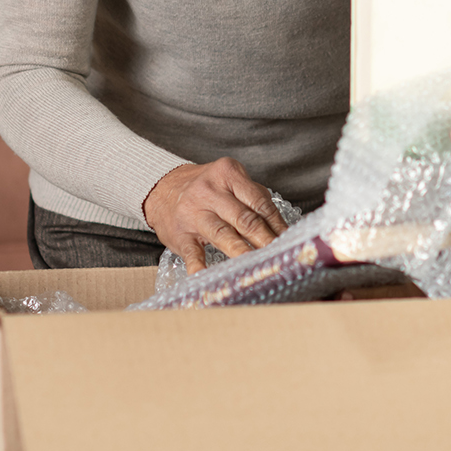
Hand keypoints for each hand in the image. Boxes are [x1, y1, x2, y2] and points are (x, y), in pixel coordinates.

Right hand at [142, 158, 289, 271]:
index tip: (289, 240)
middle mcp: (210, 192)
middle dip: (265, 239)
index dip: (276, 224)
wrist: (162, 188)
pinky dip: (200, 266)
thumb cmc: (205, 188)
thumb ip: (253, 197)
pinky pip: (193, 252)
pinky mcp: (181, 234)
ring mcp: (194, 213)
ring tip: (257, 265)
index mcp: (228, 174)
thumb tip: (281, 225)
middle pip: (244, 218)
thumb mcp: (229, 181)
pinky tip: (208, 276)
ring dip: (241, 251)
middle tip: (280, 254)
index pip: (259, 202)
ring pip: (222, 233)